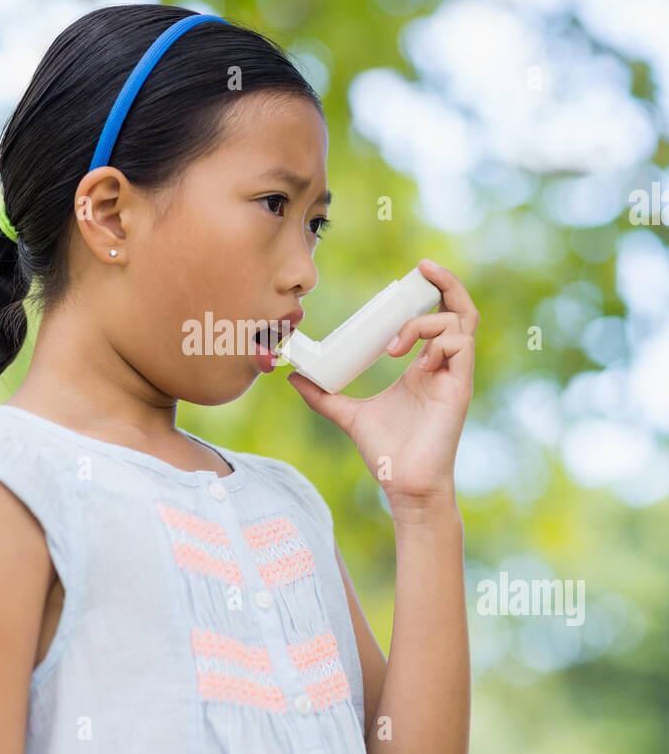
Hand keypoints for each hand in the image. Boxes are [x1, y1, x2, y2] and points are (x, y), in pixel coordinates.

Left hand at [286, 258, 477, 511]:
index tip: (413, 273)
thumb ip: (323, 397)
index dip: (433, 290)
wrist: (404, 485)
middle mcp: (443, 365)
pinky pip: (460, 347)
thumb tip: (293, 378)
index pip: (439, 315)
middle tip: (422, 268)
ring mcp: (455, 375)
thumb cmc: (386, 453)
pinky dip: (437, 343)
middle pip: (461, 310)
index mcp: (423, 365)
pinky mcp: (461, 388)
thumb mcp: (348, 416)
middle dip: (446, 283)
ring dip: (423, 323)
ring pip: (459, 323)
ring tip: (392, 347)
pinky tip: (417, 363)